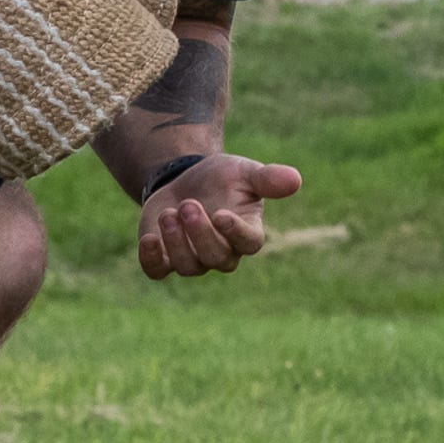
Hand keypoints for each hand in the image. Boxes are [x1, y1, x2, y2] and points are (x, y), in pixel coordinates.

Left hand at [137, 154, 301, 279]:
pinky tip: (149, 239)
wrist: (185, 180)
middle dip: (200, 233)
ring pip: (188, 266)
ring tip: (168, 212)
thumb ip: (266, 178)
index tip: (221, 214)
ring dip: (176, 241)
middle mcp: (223, 251)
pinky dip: (151, 259)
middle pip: (216, 258)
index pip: (249, 243)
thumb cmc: (222, 178)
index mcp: (247, 232)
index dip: (235, 233)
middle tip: (188, 205)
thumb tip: (294, 179)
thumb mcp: (243, 172)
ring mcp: (192, 258)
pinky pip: (157, 271)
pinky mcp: (164, 258)